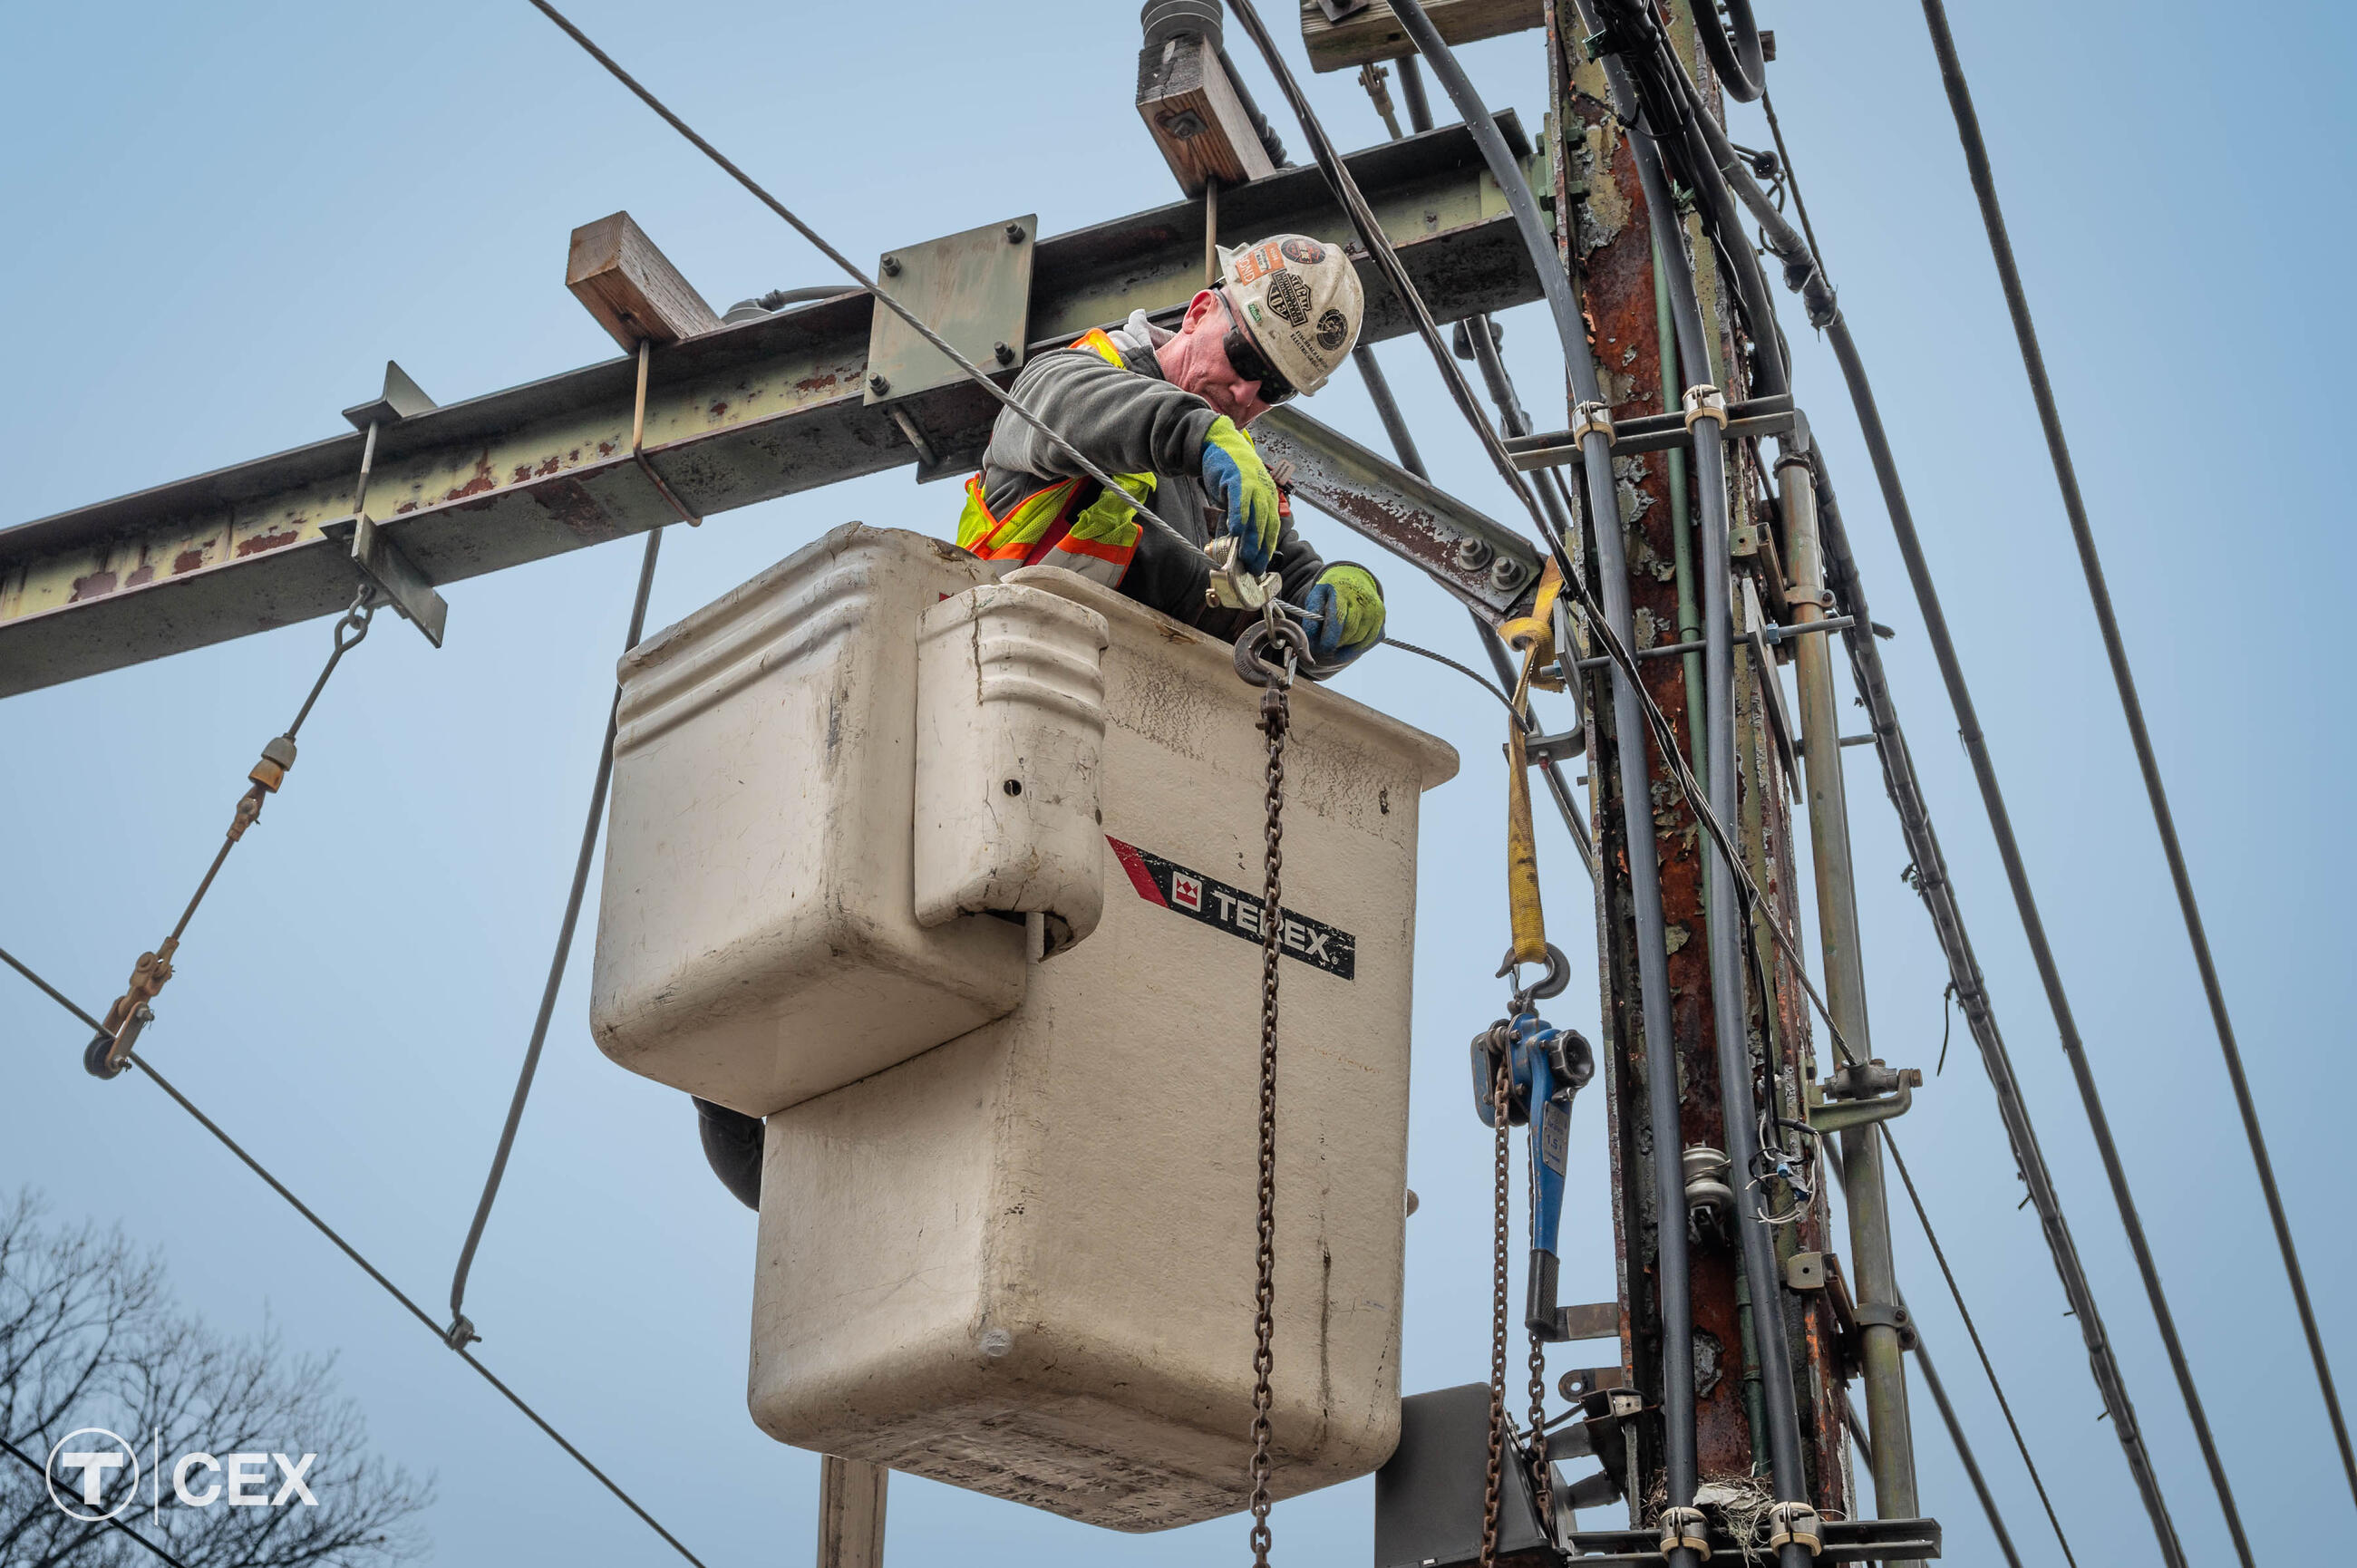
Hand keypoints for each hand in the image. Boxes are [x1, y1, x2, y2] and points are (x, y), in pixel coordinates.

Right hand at [1198, 417, 1280, 573]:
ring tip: (1247, 556)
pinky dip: (1240, 515)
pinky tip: (1237, 531)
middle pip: (1267, 524)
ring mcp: (1253, 484)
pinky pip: (1241, 500)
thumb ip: (1240, 518)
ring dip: (1253, 538)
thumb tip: (1237, 543)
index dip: (1267, 548)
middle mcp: (1265, 492)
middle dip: (1261, 548)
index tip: (1261, 565)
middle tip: (1254, 567)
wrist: (1220, 444)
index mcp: (1267, 498)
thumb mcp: (1238, 499)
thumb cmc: (1229, 474)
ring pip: (1257, 515)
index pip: (1272, 527)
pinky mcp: (1238, 477)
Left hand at [1303, 563, 1384, 664]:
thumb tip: (1311, 639)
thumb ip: (1312, 617)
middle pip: (1350, 631)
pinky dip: (1358, 647)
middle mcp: (1362, 598)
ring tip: (1335, 645)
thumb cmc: (1329, 592)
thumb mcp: (1316, 597)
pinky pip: (1370, 641)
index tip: (1320, 649)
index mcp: (1342, 591)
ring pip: (1360, 638)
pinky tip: (1347, 645)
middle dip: (1337, 644)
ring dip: (1346, 647)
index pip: (1338, 619)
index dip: (1329, 638)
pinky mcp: (1381, 618)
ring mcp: (1374, 608)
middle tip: (1325, 650)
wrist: (1351, 579)